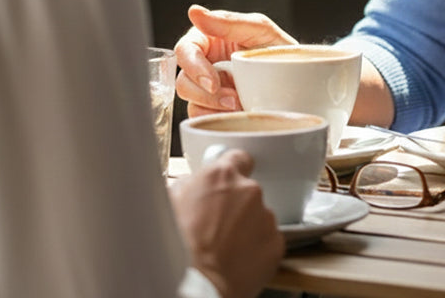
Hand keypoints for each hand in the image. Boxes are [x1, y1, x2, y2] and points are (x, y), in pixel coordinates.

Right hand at [170, 149, 283, 297]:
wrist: (192, 287)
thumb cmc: (174, 249)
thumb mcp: (168, 204)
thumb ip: (189, 185)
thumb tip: (194, 183)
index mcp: (221, 176)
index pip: (238, 159)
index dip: (233, 170)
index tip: (229, 182)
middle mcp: (248, 191)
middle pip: (247, 192)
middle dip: (234, 207)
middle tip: (214, 228)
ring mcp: (265, 217)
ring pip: (257, 218)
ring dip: (244, 229)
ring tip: (222, 249)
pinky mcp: (275, 243)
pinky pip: (267, 241)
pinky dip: (255, 249)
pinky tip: (235, 260)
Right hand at [174, 5, 294, 115]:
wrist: (299, 78)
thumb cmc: (279, 48)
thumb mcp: (259, 29)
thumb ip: (228, 22)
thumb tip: (195, 12)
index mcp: (210, 38)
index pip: (185, 50)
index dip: (194, 68)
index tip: (212, 83)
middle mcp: (206, 62)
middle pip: (184, 80)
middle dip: (206, 94)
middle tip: (233, 99)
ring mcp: (209, 86)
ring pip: (191, 101)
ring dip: (214, 107)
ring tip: (240, 104)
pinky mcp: (215, 106)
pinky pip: (202, 117)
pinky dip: (218, 118)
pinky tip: (237, 112)